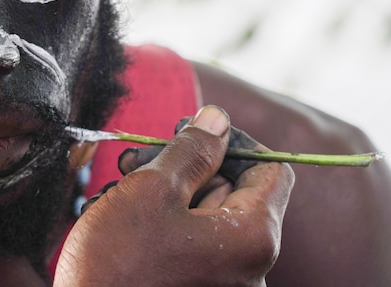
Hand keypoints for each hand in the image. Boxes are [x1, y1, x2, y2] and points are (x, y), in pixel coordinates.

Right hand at [54, 106, 293, 286]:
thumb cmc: (118, 267)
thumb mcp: (151, 191)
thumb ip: (191, 150)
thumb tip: (218, 119)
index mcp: (253, 237)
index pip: (272, 171)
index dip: (234, 142)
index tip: (190, 133)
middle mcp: (249, 268)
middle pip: (232, 192)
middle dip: (183, 168)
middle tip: (134, 162)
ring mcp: (223, 285)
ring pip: (204, 217)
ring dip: (163, 194)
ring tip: (118, 191)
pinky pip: (190, 246)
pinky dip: (160, 224)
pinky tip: (120, 219)